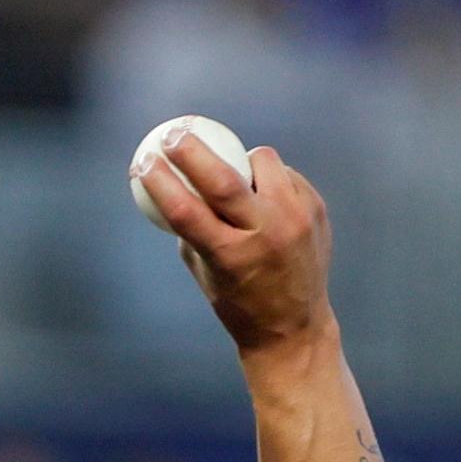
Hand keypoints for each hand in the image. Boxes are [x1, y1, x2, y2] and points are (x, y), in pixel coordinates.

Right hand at [137, 137, 336, 357]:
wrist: (294, 327)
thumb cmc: (238, 302)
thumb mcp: (204, 272)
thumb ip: (192, 230)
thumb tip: (175, 184)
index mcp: (230, 256)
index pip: (185, 209)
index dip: (160, 180)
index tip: (144, 161)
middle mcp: (265, 234)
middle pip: (221, 178)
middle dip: (191, 150)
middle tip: (175, 134)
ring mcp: (295, 219)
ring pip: (262, 162)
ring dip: (242, 160)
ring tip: (235, 171)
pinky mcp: (316, 209)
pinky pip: (285, 175)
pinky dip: (269, 178)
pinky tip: (264, 194)